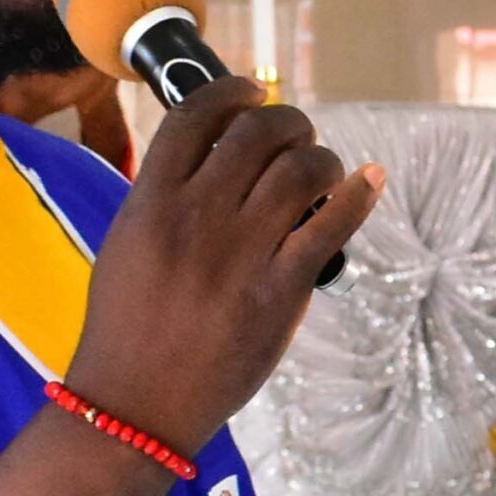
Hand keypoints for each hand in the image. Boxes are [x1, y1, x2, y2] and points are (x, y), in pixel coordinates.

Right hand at [65, 76, 381, 454]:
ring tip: (323, 170)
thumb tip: (213, 160)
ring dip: (322, 158)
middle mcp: (197, 217)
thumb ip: (164, 199)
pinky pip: (331, 225)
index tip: (251, 93)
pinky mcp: (280, 291)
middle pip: (258, 133)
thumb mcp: (126, 246)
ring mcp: (241, 254)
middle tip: (297, 136)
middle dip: (288, 123)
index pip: (196, 116)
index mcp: (151, 201)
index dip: (231, 93)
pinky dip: (358, 195)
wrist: (136, 403)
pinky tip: (368, 182)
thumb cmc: (127, 328)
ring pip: (302, 170)